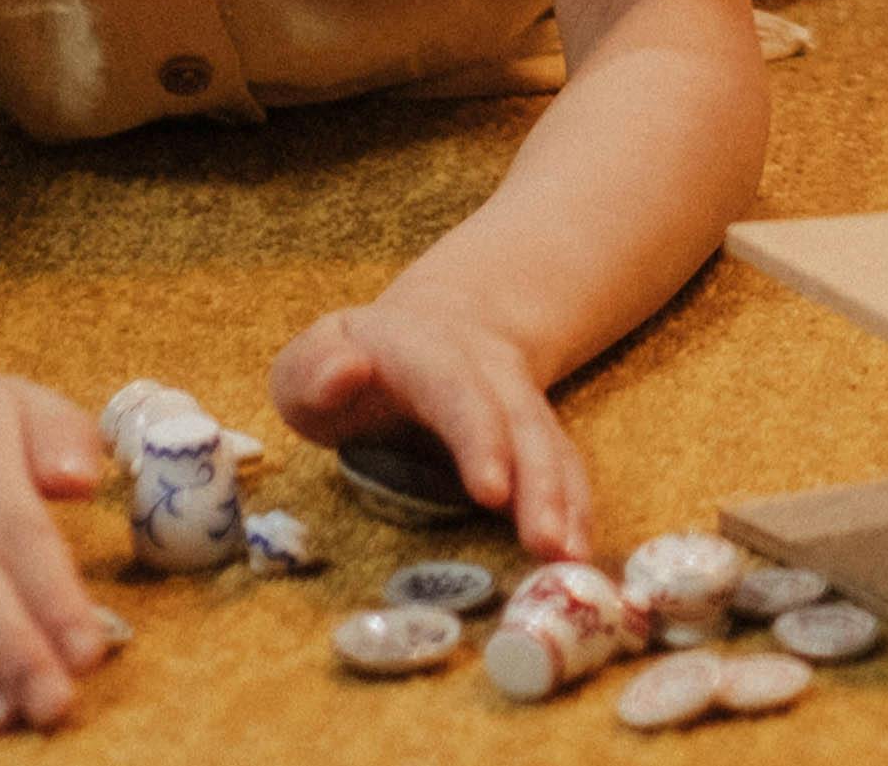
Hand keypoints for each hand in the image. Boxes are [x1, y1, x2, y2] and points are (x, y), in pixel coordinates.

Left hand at [274, 283, 595, 562]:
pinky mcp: (534, 437)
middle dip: (538, 482)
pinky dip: (577, 508)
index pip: (456, 388)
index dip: (479, 437)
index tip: (492, 491)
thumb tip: (345, 372)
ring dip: (564, 501)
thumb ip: (312, 370)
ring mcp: (516, 402)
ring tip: (569, 557)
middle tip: (547, 543)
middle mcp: (485, 373)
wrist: (430, 328)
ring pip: (549, 445)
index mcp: (424, 352)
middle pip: (520, 421)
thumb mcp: (310, 362)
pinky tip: (578, 552)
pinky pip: (564, 467)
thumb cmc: (349, 365)